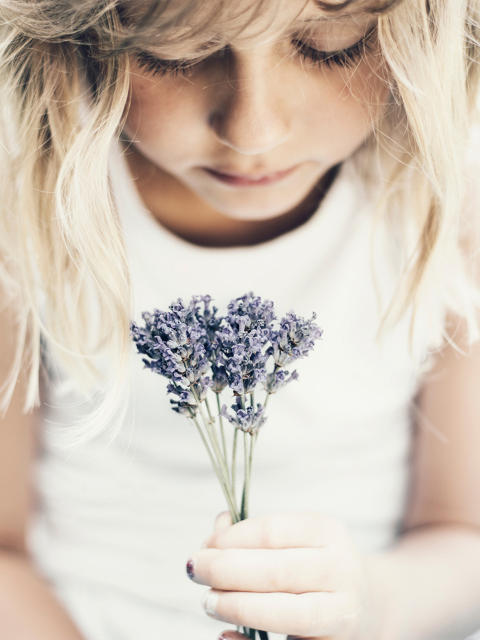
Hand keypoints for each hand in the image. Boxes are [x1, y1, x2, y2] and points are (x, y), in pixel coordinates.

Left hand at [187, 511, 373, 638]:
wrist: (367, 604)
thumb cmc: (313, 565)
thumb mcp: (293, 539)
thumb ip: (253, 534)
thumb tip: (215, 530)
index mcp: (327, 532)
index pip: (271, 532)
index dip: (230, 539)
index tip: (205, 545)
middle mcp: (341, 569)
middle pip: (275, 571)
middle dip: (224, 571)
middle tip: (194, 570)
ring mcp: (341, 612)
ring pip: (285, 612)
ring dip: (236, 606)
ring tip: (207, 601)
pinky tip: (225, 634)